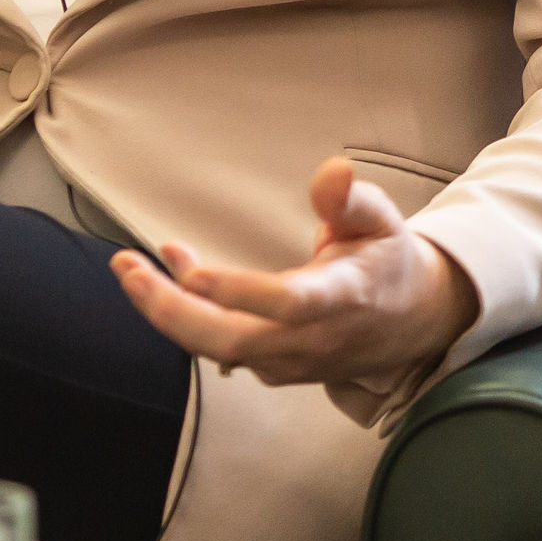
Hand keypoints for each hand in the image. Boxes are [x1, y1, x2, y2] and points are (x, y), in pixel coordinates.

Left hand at [113, 156, 481, 388]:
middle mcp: (312, 338)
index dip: (237, 291)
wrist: (414, 325)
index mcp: (343, 297)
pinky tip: (164, 281)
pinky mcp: (275, 370)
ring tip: (128, 268)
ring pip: (218, 350)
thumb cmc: (388, 262)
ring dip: (167, 311)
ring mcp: (291, 361)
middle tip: (126, 268)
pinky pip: (221, 350)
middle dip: (170, 310)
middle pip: (231, 341)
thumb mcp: (382, 220)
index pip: (287, 304)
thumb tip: (331, 170)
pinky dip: (186, 319)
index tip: (187, 266)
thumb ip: (352, 199)